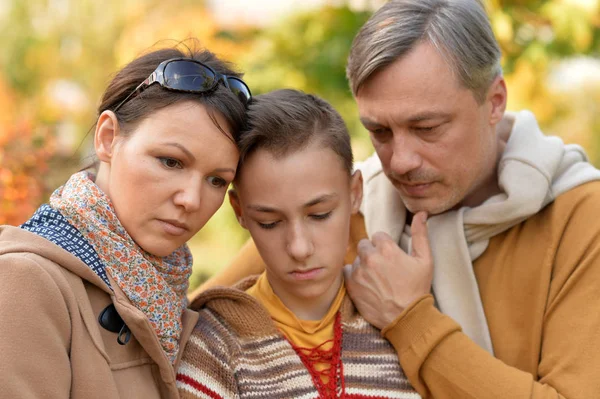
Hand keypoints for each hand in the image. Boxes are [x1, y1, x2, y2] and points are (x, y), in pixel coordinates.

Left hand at [343, 211, 432, 328]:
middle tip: (383, 268)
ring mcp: (359, 271)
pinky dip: (354, 275)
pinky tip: (367, 284)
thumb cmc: (418, 289)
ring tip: (377, 279)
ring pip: (357, 258)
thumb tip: (421, 213)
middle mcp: (370, 258)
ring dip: (364, 264)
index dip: (386, 246)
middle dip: (372, 253)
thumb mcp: (425, 260)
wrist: (406, 318)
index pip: (378, 235)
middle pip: (364, 244)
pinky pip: (347, 271)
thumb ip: (420, 234)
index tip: (391, 257)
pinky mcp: (351, 284)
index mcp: (387, 249)